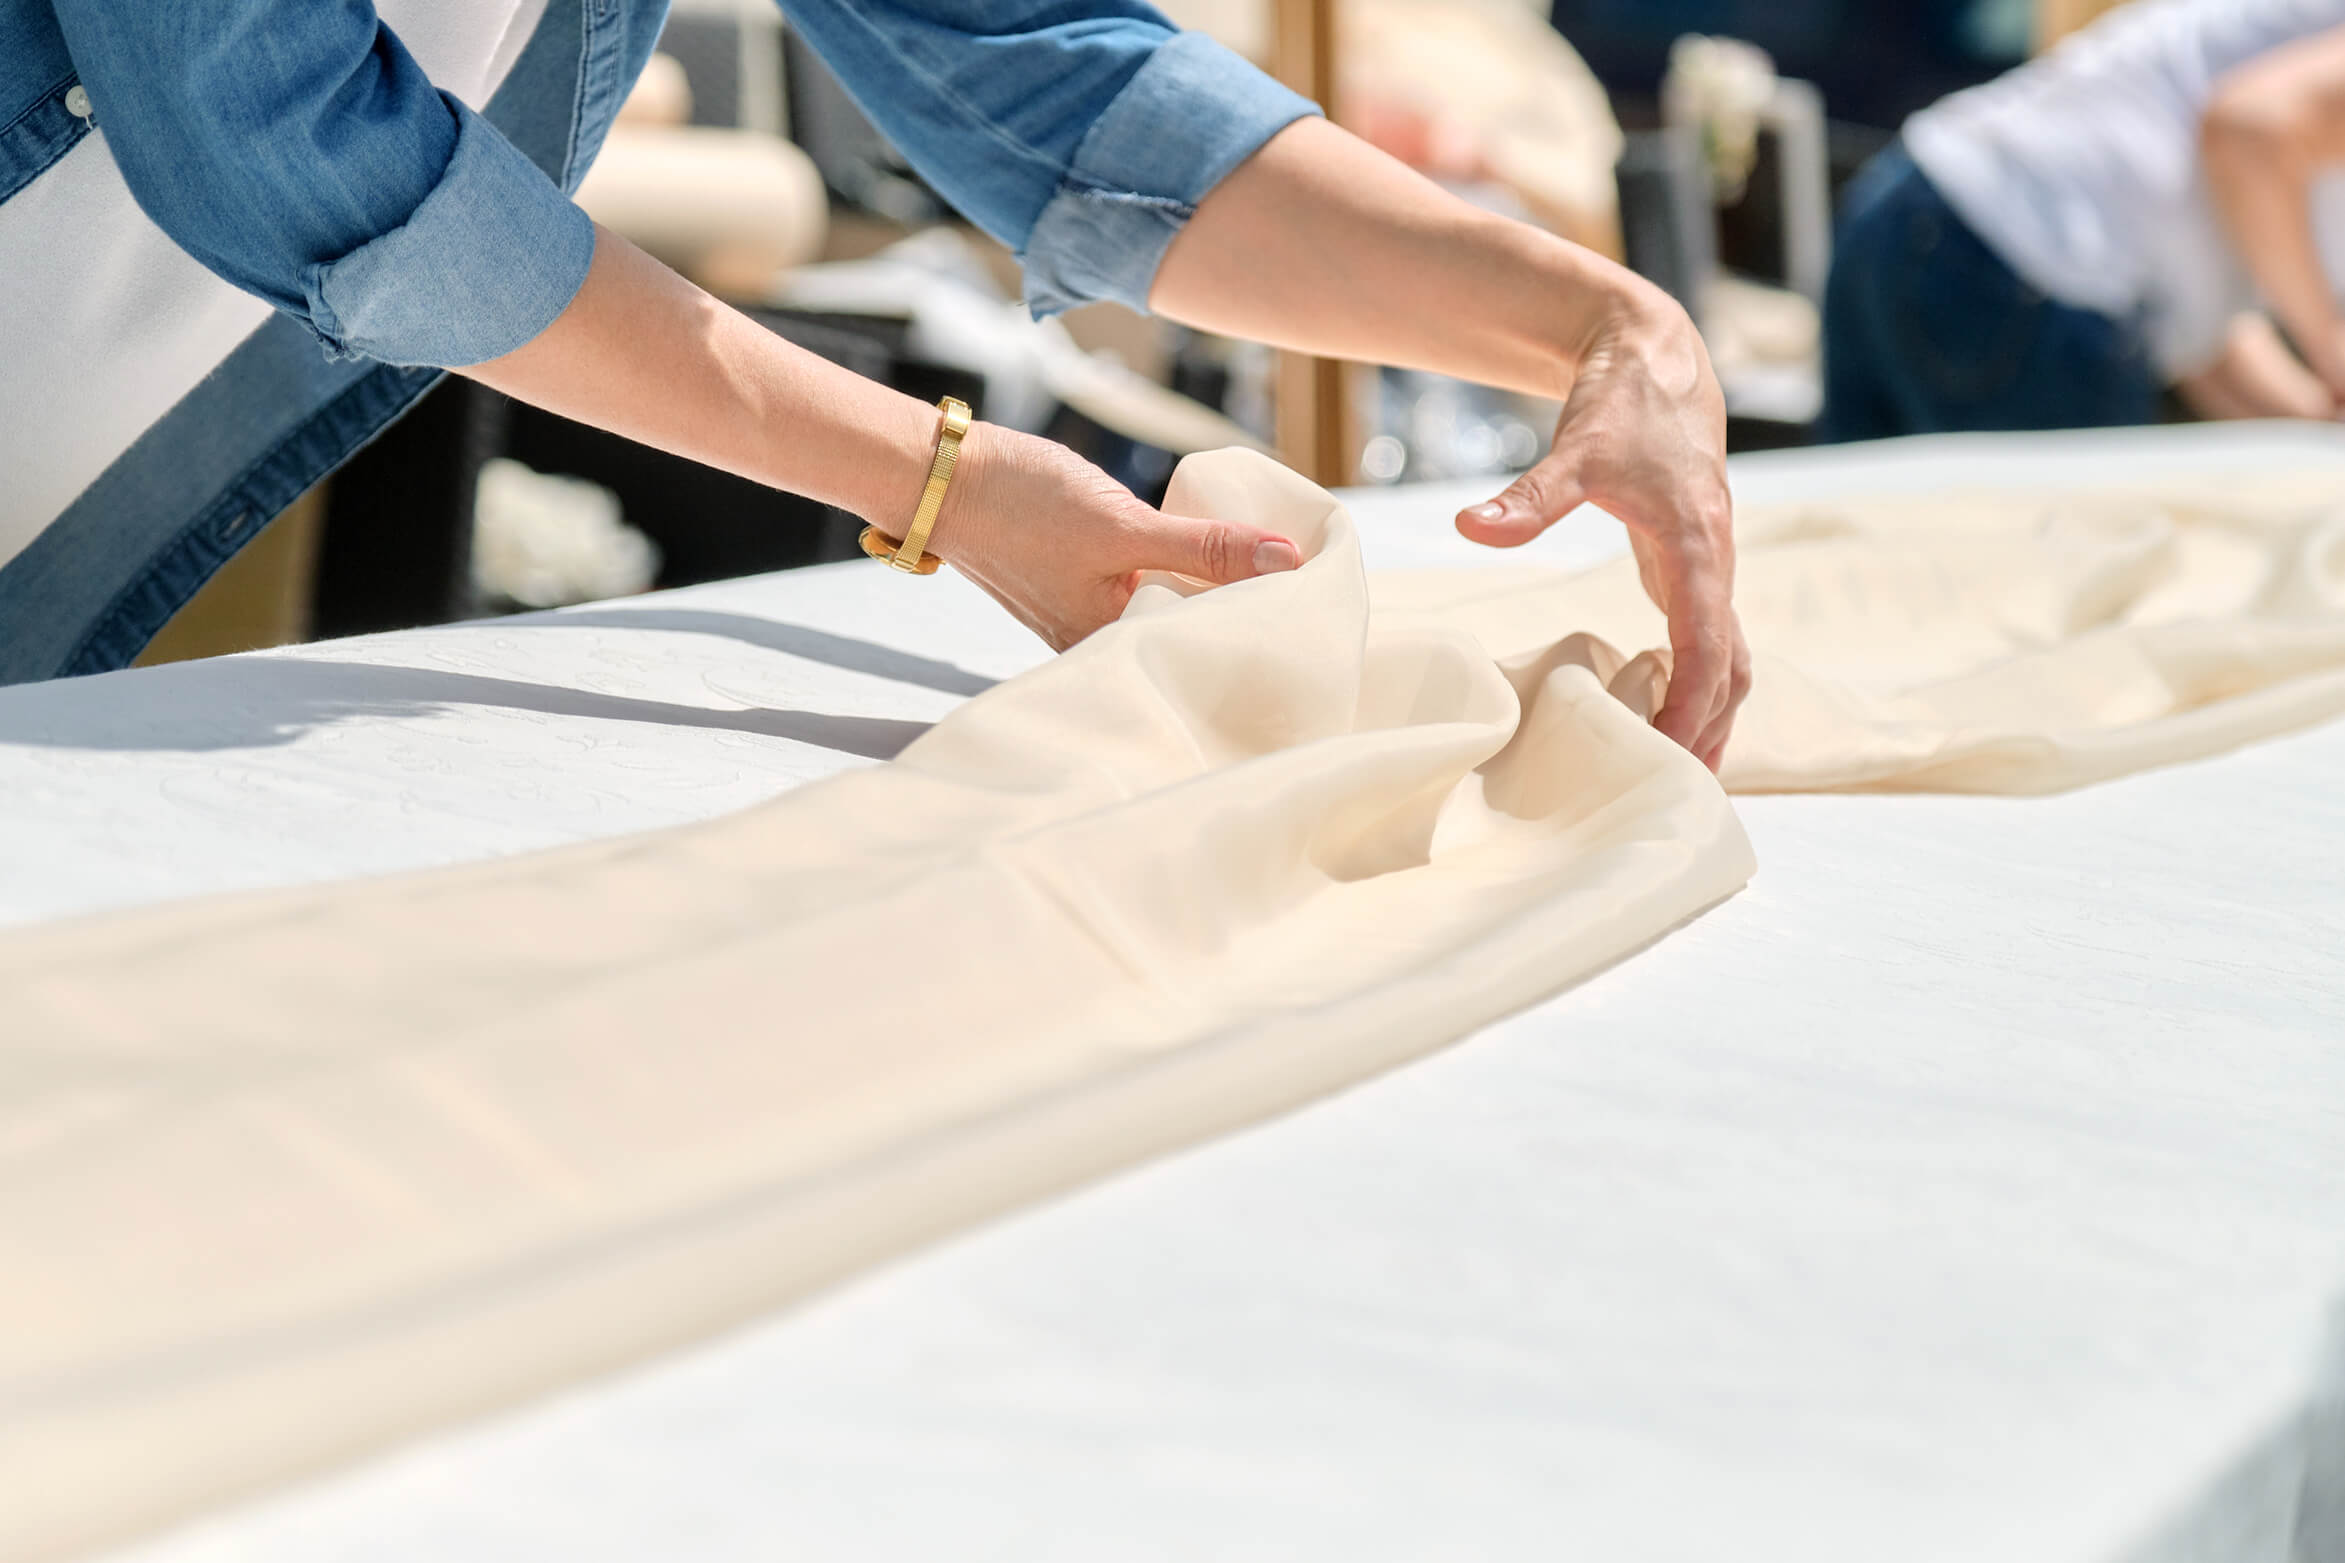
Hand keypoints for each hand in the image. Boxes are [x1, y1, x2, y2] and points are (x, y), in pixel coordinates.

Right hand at [928, 424, 1301, 650]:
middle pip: (1189, 634)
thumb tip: (1287, 559)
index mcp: (1107, 647)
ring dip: (1209, 590)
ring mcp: (1084, 616)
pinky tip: (1206, 556)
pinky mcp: (1077, 585)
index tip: (1311, 600)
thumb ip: (1205, 547)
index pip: (1205, 647)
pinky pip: (1143, 589)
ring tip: (1268, 570)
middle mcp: (1095, 645)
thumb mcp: (1124, 525)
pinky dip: (1176, 574)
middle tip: (1303, 586)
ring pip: (1167, 610)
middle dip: (1240, 611)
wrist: (940, 477)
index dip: (1259, 623)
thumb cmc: (1020, 505)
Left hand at [1455, 289, 1750, 770]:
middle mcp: (1716, 565)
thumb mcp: (1577, 448)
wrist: (1656, 361)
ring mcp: (1709, 569)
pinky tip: (1667, 717)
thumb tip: (1471, 528)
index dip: (1690, 705)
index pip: (1707, 646)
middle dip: (1711, 730)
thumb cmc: (1624, 405)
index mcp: (1700, 546)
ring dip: (1713, 715)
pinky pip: (1710, 641)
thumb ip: (1529, 497)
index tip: (1666, 751)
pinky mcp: (1693, 567)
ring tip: (1683, 775)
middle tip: (1681, 792)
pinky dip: (1699, 684)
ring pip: (1729, 659)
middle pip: (1732, 669)